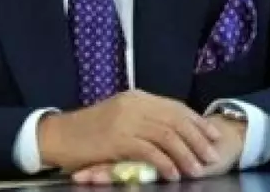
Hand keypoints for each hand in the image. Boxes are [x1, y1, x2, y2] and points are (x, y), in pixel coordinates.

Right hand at [69, 114, 245, 183]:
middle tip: (211, 155)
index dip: (196, 122)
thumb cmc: (87, 130)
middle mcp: (134, 104)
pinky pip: (149, 150)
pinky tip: (173, 173)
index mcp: (136, 97)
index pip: (175, 107)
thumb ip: (141, 118)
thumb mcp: (118, 116)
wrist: (57, 135)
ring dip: (185, 153)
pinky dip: (165, 162)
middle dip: (197, 139)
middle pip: (176, 120)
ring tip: (197, 168)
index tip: (212, 135)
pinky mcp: (117, 139)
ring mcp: (125, 120)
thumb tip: (168, 129)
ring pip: (167, 135)